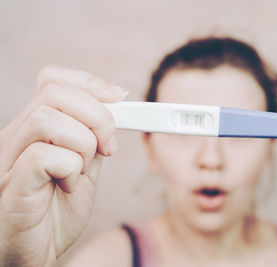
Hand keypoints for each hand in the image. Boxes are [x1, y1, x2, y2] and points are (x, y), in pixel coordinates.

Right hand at [0, 65, 127, 266]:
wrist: (35, 253)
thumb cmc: (56, 212)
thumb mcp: (85, 168)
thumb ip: (94, 138)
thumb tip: (116, 106)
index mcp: (36, 128)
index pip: (54, 80)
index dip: (91, 83)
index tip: (121, 99)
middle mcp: (17, 136)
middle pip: (55, 92)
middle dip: (98, 116)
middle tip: (109, 147)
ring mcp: (10, 159)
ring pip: (48, 118)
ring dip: (83, 144)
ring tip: (83, 170)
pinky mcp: (13, 185)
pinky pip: (44, 156)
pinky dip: (71, 169)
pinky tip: (68, 187)